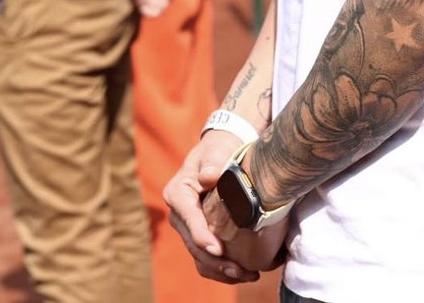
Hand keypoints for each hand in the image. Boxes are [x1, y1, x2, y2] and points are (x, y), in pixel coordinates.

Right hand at [164, 132, 260, 283]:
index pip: (189, 218)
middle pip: (193, 243)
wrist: (221, 152)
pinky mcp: (198, 234)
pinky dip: (220, 268)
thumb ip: (213, 161)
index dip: (202, 236)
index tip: (219, 250)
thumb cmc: (219, 148)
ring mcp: (187, 227)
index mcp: (178, 193)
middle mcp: (178, 214)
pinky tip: (239, 273)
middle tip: (240, 270)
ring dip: (220, 270)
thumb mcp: (216, 149)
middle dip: (216, 260)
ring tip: (245, 275)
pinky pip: (205, 258)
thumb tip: (209, 177)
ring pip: (199, 255)